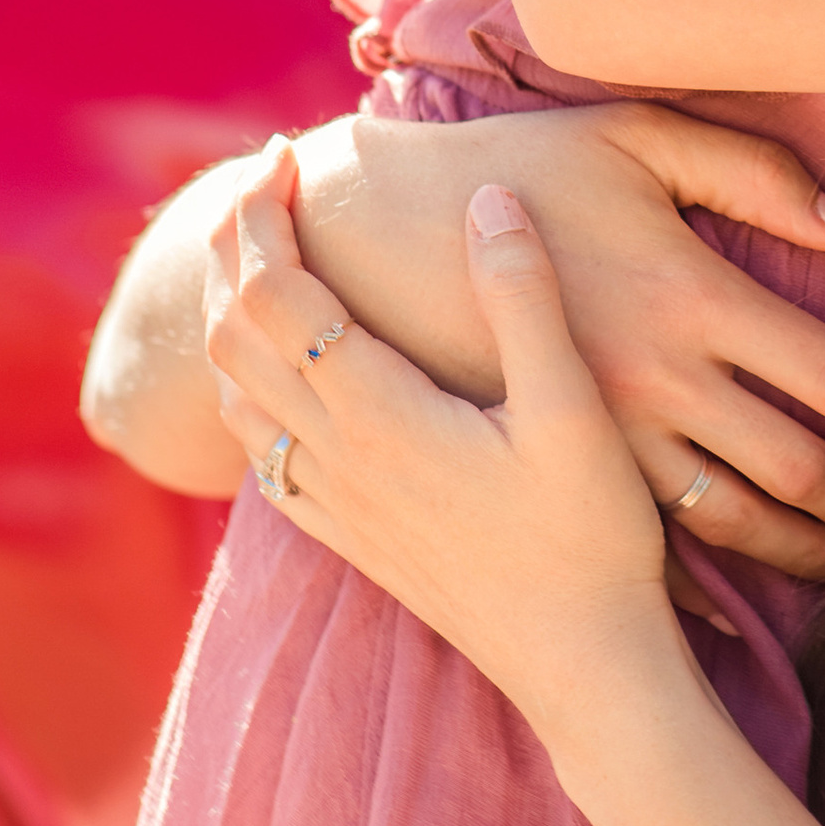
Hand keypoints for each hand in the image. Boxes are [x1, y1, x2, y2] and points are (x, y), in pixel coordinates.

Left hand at [213, 176, 685, 746]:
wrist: (583, 672)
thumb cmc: (590, 541)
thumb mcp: (574, 409)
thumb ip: (525, 298)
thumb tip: (487, 197)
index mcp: (376, 414)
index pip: (277, 290)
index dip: (264, 212)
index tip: (285, 153)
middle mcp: (334, 458)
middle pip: (237, 332)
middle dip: (235, 246)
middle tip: (266, 181)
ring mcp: (335, 505)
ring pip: (238, 393)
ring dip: (234, 312)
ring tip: (265, 257)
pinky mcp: (349, 539)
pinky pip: (261, 451)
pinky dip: (248, 388)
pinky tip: (281, 380)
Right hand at [217, 101, 824, 583]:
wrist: (377, 235)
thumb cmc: (519, 167)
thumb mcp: (635, 140)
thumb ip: (752, 172)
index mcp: (693, 297)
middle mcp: (661, 381)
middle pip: (802, 470)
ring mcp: (609, 436)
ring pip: (738, 526)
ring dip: (807, 552)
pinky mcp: (560, 467)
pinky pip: (652, 548)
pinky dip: (715, 586)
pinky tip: (752, 598)